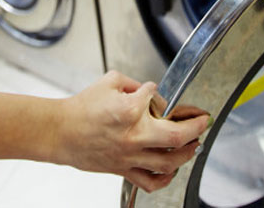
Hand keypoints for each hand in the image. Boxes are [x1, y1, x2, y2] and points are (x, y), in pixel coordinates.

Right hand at [57, 71, 208, 191]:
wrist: (60, 131)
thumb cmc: (81, 108)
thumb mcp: (109, 81)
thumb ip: (134, 83)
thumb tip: (151, 91)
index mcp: (129, 109)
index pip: (156, 96)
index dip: (158, 92)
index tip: (154, 91)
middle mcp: (133, 135)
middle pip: (176, 136)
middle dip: (196, 128)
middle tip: (202, 121)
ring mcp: (129, 155)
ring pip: (169, 161)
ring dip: (188, 152)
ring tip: (195, 144)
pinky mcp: (123, 169)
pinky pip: (151, 181)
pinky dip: (166, 178)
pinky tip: (172, 170)